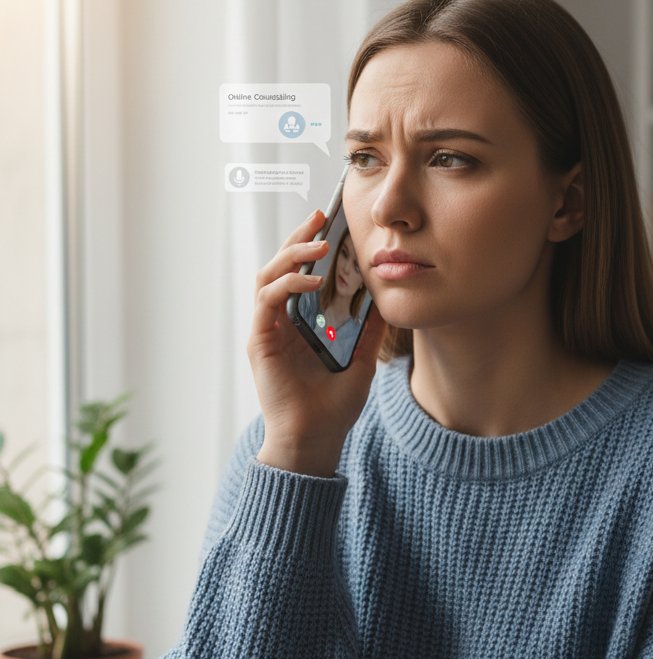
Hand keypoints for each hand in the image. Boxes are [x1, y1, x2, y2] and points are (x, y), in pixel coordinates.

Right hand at [247, 209, 386, 475]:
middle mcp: (279, 322)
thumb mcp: (362, 360)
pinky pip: (268, 300)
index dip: (311, 247)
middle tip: (320, 217)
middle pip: (280, 266)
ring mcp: (267, 330)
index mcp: (299, 323)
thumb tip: (387, 300)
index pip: (300, 274)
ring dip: (292, 255)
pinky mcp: (260, 340)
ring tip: (319, 244)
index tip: (331, 225)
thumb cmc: (333, 408)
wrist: (316, 440)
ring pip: (269, 275)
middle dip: (299, 239)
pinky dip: (288, 284)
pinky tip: (313, 280)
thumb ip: (370, 330)